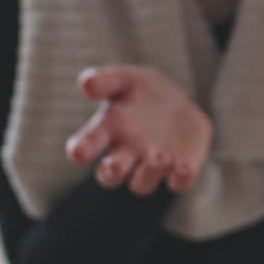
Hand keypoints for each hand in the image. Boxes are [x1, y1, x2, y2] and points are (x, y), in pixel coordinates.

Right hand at [65, 65, 212, 194]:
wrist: (176, 102)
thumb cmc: (141, 92)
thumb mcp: (125, 79)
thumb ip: (106, 81)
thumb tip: (86, 84)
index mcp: (106, 131)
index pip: (86, 145)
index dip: (81, 149)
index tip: (78, 152)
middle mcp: (125, 155)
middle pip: (110, 174)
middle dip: (111, 171)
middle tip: (114, 165)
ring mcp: (151, 165)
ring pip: (142, 184)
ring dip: (148, 174)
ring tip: (158, 156)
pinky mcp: (179, 168)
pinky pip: (178, 183)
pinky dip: (180, 178)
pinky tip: (185, 167)